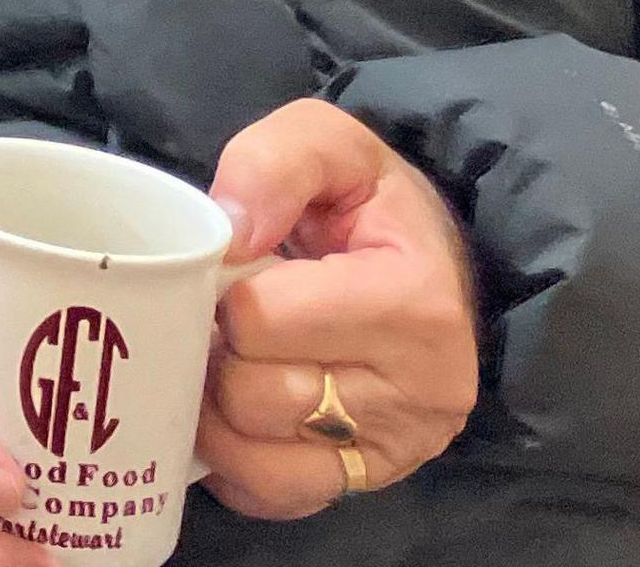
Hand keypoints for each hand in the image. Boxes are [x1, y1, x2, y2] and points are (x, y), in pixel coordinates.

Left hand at [201, 99, 480, 517]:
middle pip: (249, 393)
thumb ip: (275, 163)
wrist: (425, 260)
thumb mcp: (330, 146)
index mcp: (415, 303)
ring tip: (229, 356)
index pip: (257, 319)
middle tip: (219, 318)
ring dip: (216, 404)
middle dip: (214, 350)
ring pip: (251, 451)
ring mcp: (398, 447)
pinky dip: (235, 458)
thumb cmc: (367, 204)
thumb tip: (228, 228)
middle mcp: (421, 391)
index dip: (219, 292)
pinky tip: (237, 412)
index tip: (233, 272)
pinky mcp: (368, 481)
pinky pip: (270, 493)